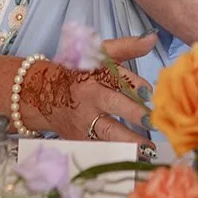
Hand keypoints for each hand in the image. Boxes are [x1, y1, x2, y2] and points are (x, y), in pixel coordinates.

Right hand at [17, 36, 156, 144]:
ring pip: (108, 133)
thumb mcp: (99, 55)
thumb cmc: (80, 72)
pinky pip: (101, 149)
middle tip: (154, 121)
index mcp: (95, 74)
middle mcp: (89, 99)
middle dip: (135, 114)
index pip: (118, 77)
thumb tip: (152, 38)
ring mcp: (84, 122)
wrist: (43, 95)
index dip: (137, 85)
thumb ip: (127, 47)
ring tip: (149, 149)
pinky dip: (118, 155)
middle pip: (113, 105)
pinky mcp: (80, 139)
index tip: (152, 92)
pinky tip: (136, 160)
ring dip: (130, 141)